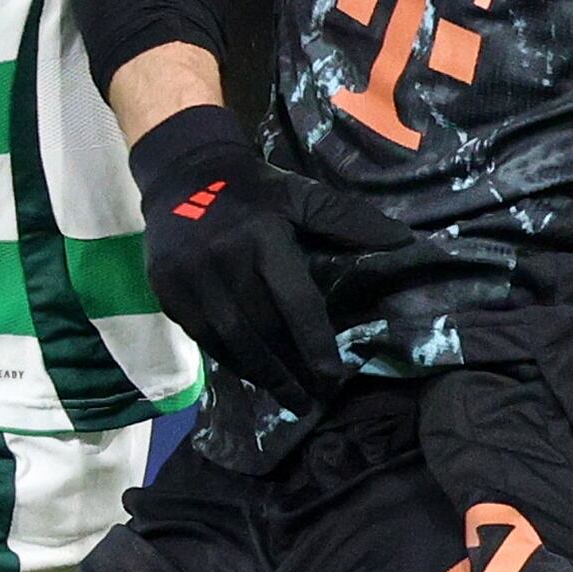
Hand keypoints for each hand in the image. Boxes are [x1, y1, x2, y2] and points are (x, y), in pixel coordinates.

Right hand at [128, 104, 416, 414]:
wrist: (182, 172)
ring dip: (261, 373)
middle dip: (290, 369)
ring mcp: (190, 278)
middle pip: (262, 329)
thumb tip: (404, 241)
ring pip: (231, 339)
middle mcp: (224, 260)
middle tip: (312, 399)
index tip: (331, 378)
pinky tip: (251, 373)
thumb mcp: (301, 195)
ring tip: (286, 397)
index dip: (314, 344)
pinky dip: (229, 359)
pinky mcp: (167, 290)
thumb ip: (348, 220)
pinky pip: (203, 336)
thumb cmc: (252, 189)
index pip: (294, 302)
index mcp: (262, 237)